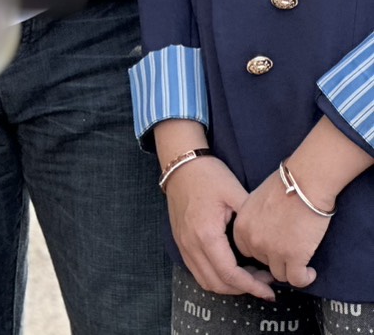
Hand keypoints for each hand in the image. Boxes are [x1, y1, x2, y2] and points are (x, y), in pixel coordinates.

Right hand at [164, 156, 274, 299]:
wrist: (181, 162)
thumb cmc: (209, 175)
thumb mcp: (235, 192)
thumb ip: (251, 220)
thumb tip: (271, 243)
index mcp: (206, 234)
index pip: (230, 275)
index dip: (253, 287)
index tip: (271, 291)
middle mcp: (191, 244)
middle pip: (218, 284)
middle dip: (243, 289)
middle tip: (264, 281)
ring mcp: (183, 244)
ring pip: (205, 281)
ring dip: (228, 285)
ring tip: (249, 276)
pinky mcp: (180, 241)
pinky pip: (197, 271)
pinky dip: (215, 277)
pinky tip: (230, 268)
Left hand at [233, 165, 331, 288]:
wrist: (304, 183)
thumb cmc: (285, 185)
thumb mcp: (257, 199)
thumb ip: (255, 219)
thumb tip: (262, 230)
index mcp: (243, 224)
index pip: (246, 250)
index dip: (260, 250)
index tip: (272, 248)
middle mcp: (254, 239)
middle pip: (262, 262)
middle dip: (275, 258)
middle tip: (289, 252)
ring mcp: (273, 250)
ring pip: (279, 274)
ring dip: (290, 270)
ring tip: (301, 263)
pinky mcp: (294, 257)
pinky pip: (297, 280)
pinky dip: (305, 278)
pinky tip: (310, 271)